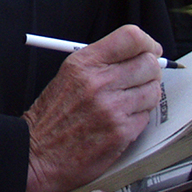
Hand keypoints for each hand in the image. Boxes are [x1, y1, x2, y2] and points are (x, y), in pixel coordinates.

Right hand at [22, 24, 163, 191]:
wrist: (38, 154)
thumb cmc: (52, 117)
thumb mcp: (68, 75)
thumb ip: (101, 62)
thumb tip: (138, 54)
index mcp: (84, 63)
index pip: (130, 38)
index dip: (147, 42)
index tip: (151, 50)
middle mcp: (98, 82)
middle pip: (148, 63)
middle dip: (151, 70)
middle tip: (143, 77)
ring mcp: (112, 108)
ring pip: (153, 90)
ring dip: (146, 95)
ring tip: (128, 102)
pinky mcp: (121, 132)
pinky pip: (146, 116)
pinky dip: (138, 117)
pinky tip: (121, 119)